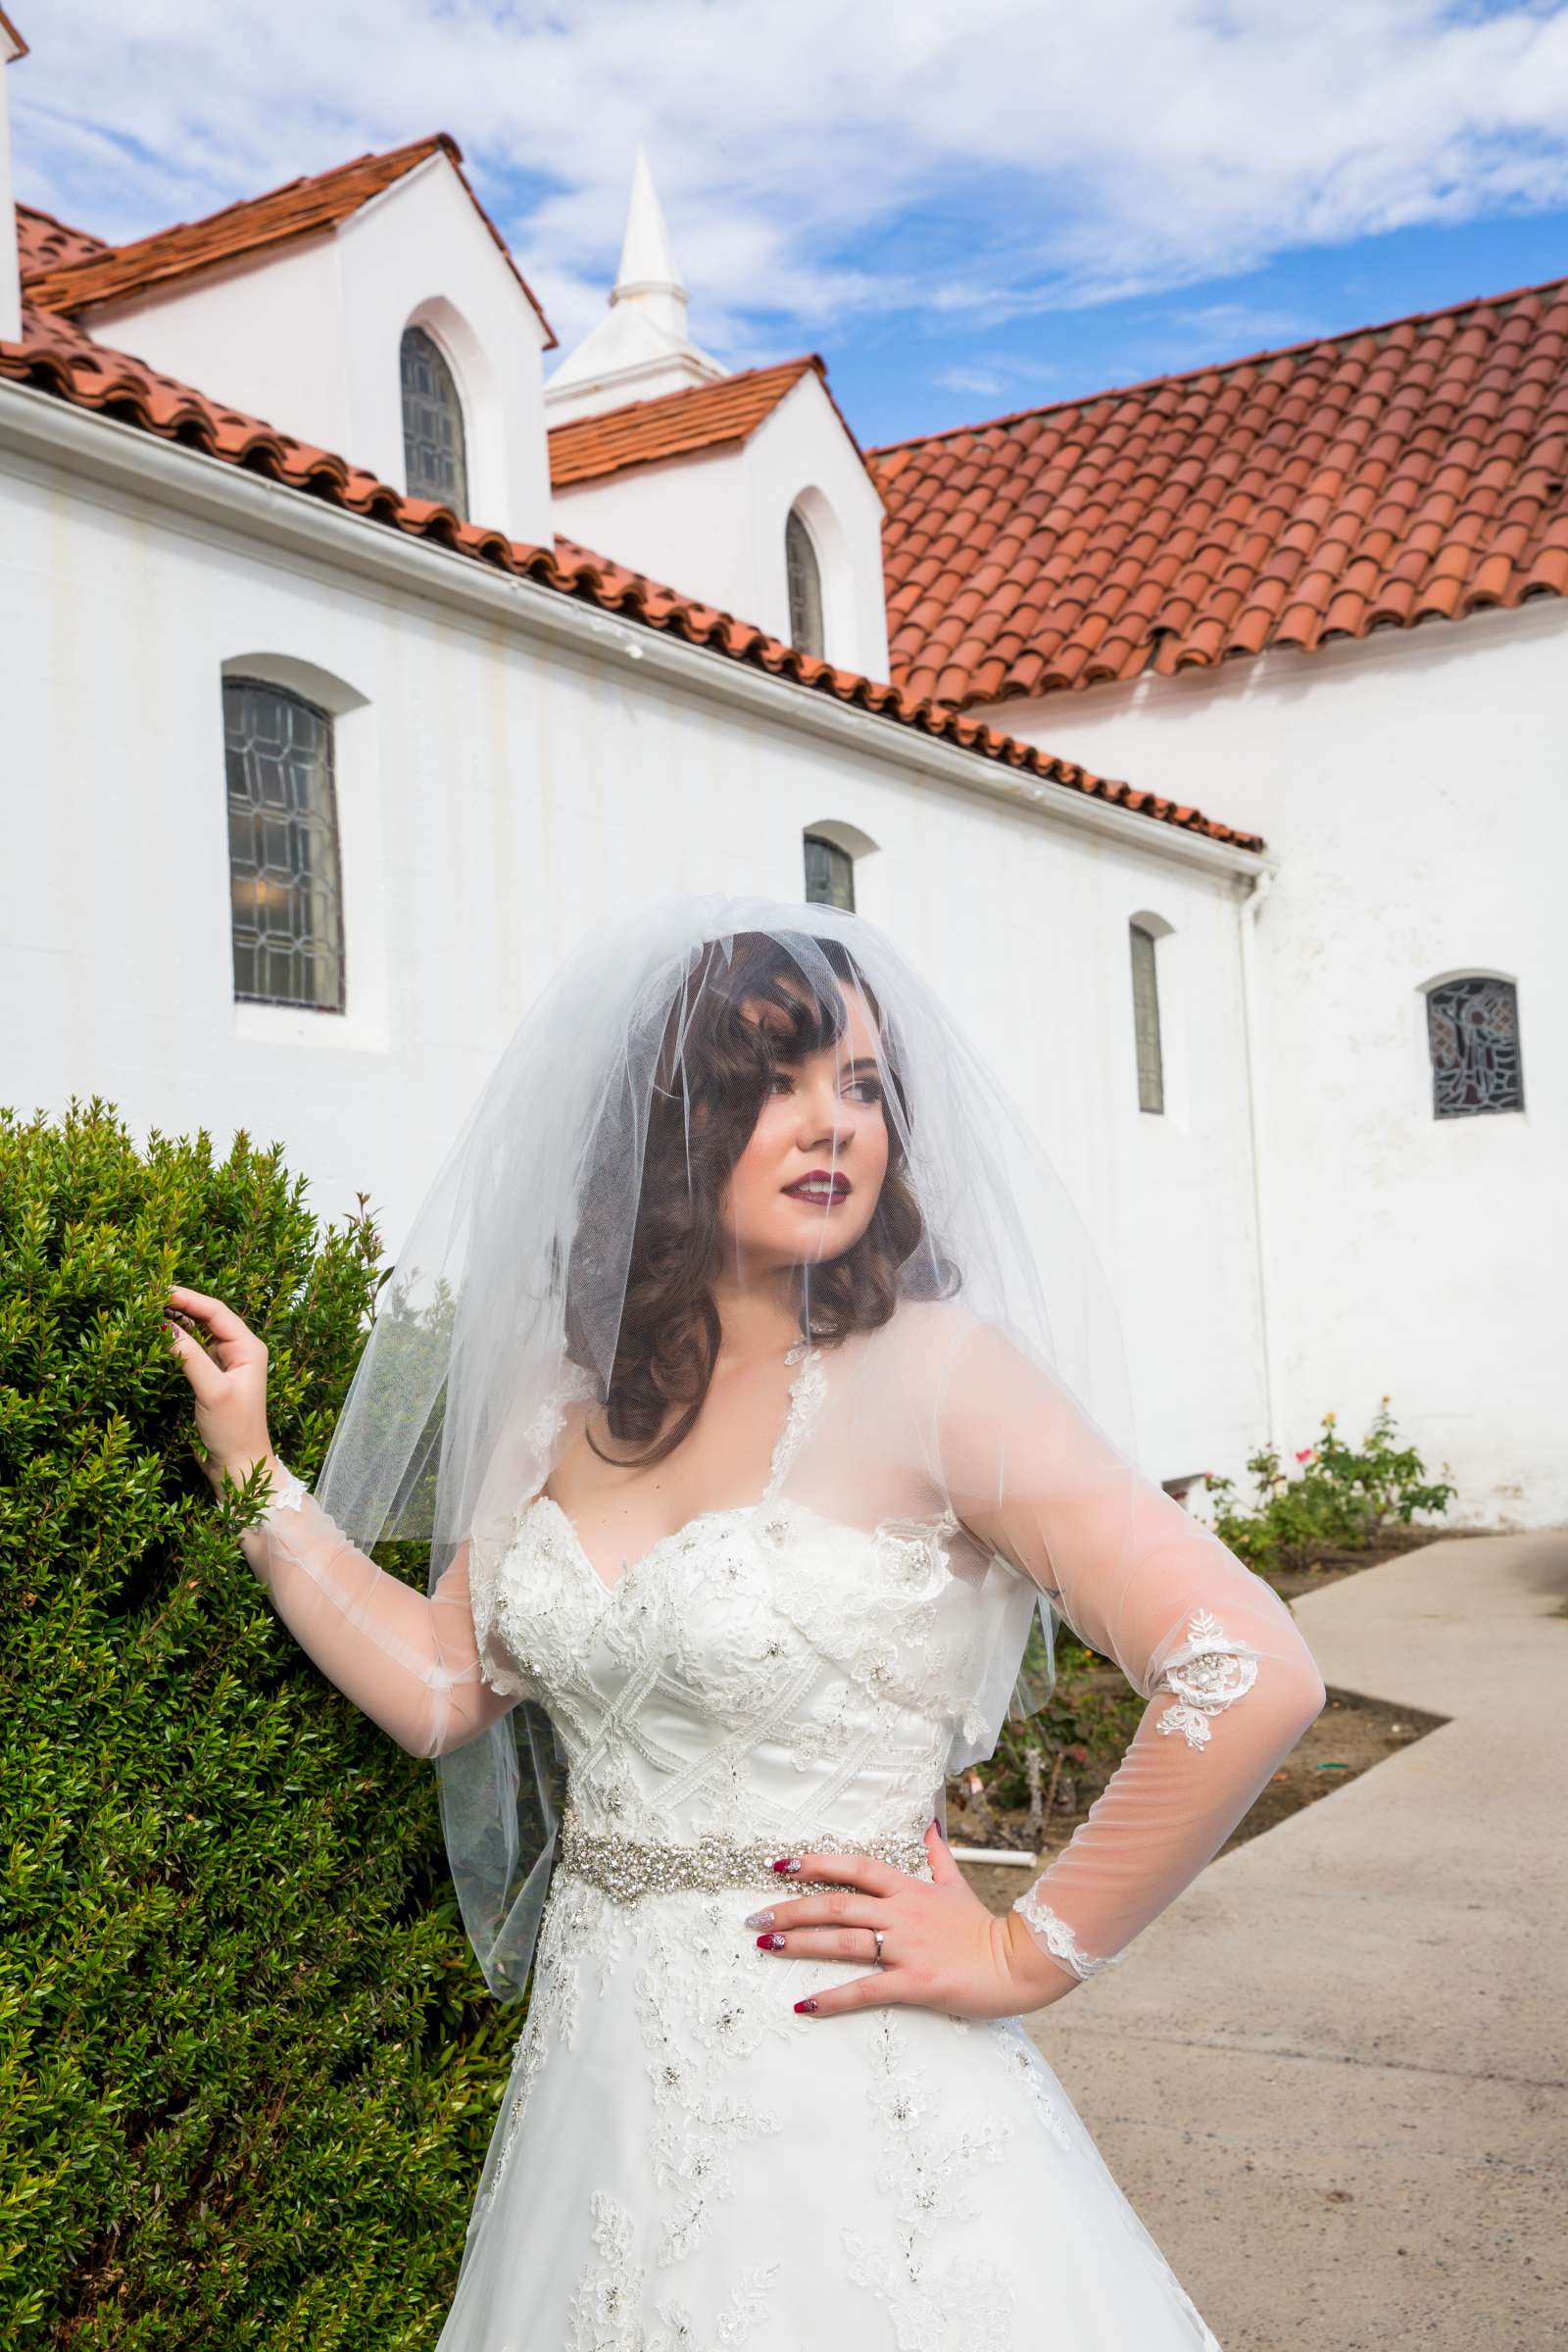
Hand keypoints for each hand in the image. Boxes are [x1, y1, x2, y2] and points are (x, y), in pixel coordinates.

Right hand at [163, 1285, 274, 1496]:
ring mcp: (226, 1364)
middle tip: (149, 1296)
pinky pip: (194, 1350)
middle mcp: (240, 1351)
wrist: (240, 1465)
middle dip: (181, 1305)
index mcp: (249, 1348)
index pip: (217, 1312)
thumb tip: (164, 1326)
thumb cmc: (234, 1429)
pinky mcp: (213, 1377)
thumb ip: (190, 1357)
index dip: (189, 1299)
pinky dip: (178, 1341)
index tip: (160, 1290)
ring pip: (200, 1332)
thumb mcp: (212, 1390)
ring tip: (149, 1309)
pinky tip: (159, 1334)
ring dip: (177, 1321)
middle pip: (208, 1317)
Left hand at [748, 1822, 1078, 2020]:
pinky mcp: (916, 1983)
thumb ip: (937, 1857)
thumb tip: (927, 1826)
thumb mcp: (958, 1885)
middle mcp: (902, 1913)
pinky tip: (804, 2006)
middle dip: (791, 1910)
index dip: (816, 1863)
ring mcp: (907, 1948)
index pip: (855, 1868)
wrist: (1019, 1962)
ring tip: (765, 1947)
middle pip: (836, 1904)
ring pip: (843, 1941)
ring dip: (800, 1944)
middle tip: (755, 1918)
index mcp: (909, 1889)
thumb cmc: (983, 1928)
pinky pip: (866, 1990)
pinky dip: (832, 1999)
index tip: (781, 1865)